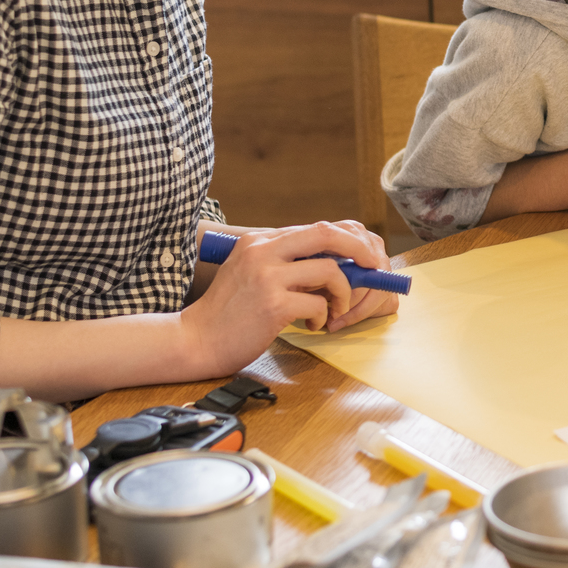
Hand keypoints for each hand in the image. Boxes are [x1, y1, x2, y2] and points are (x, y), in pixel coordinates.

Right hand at [182, 220, 394, 372]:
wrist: (194, 340)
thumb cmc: (228, 313)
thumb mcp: (252, 274)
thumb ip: (286, 263)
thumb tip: (337, 263)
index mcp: (259, 241)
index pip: (317, 228)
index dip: (348, 241)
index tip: (364, 257)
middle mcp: (263, 251)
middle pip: (327, 234)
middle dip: (359, 250)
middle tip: (374, 270)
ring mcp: (267, 276)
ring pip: (330, 271)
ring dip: (343, 294)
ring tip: (334, 312)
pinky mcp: (272, 304)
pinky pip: (319, 304)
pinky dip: (324, 317)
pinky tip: (312, 327)